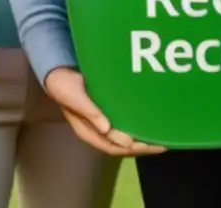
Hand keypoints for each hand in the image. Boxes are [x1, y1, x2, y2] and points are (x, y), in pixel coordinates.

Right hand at [44, 67, 165, 156]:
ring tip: (161, 138)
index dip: (129, 148)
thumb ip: (90, 112)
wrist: (59, 73)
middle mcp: (97, 131)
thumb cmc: (65, 86)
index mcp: (87, 131)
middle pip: (121, 146)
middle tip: (162, 144)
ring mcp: (103, 123)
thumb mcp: (75, 98)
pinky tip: (150, 124)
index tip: (147, 145)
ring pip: (125, 138)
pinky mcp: (108, 113)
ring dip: (142, 140)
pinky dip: (137, 128)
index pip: (111, 146)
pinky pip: (125, 125)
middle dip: (141, 147)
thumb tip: (107, 129)